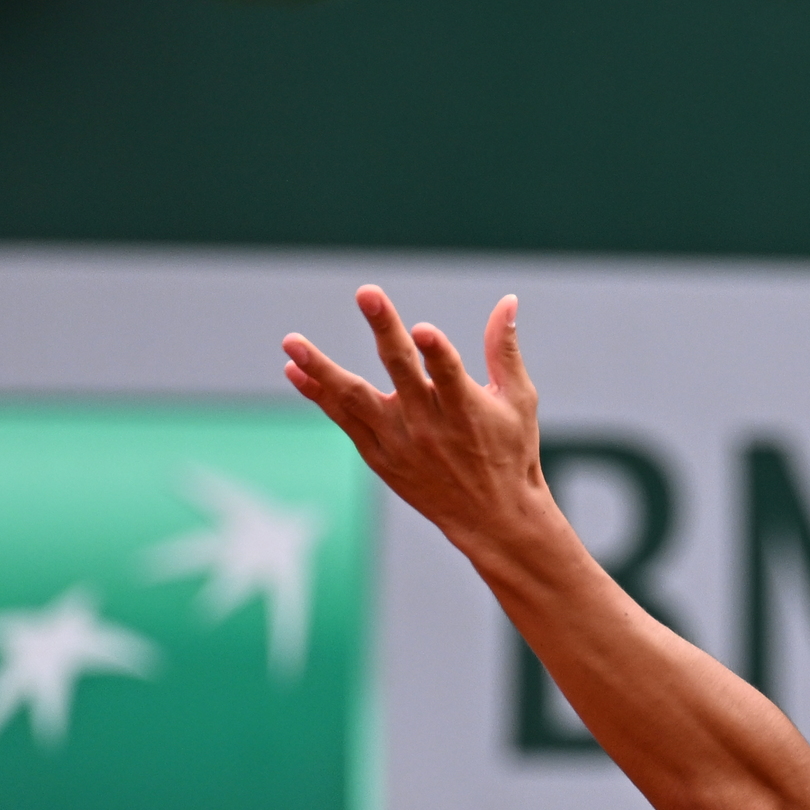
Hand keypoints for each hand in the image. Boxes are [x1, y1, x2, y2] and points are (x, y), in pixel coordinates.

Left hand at [283, 286, 544, 549]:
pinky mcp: (379, 457)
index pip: (450, 374)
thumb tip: (508, 300)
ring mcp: (399, 442)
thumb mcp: (517, 401)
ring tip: (291, 342)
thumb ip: (504, 349)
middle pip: (401, 372)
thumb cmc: (510, 452)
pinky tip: (294, 370)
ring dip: (321, 370)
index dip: (437, 351)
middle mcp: (430, 426)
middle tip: (367, 291)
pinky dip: (319, 395)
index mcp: (467, 410)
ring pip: (355, 400)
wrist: (490, 518)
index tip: (422, 329)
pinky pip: (343, 421)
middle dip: (384, 330)